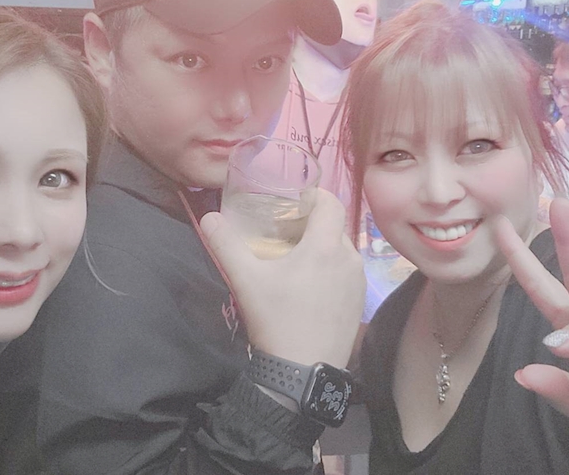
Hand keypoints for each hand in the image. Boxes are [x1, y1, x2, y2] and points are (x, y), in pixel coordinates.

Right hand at [200, 188, 364, 367]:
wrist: (303, 373)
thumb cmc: (276, 319)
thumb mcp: (245, 280)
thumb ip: (225, 244)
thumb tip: (209, 217)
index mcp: (325, 246)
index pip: (331, 202)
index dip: (314, 195)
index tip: (294, 200)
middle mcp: (349, 258)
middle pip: (334, 226)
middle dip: (313, 222)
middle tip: (286, 231)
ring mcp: (358, 282)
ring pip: (341, 250)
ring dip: (322, 247)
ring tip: (296, 259)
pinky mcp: (359, 302)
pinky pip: (347, 272)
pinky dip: (331, 268)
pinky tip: (310, 287)